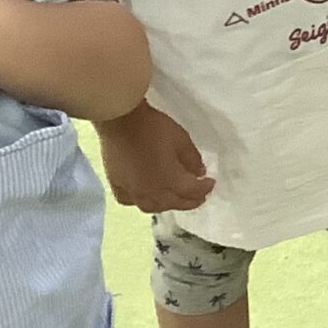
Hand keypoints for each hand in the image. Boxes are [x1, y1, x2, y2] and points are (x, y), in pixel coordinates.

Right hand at [93, 101, 215, 213]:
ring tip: (174, 198)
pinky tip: (144, 196)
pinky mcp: (116, 185)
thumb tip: (199, 173)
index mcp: (171, 181)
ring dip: (167, 205)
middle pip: (174, 203)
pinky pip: (130, 201)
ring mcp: (132, 191)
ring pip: (152, 207)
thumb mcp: (182, 139)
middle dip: (189, 201)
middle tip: (198, 197)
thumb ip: (192, 159)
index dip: (205, 189)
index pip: (193, 191)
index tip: (211, 183)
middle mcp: (152, 192)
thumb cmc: (154, 128)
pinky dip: (141, 201)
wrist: (121, 121)